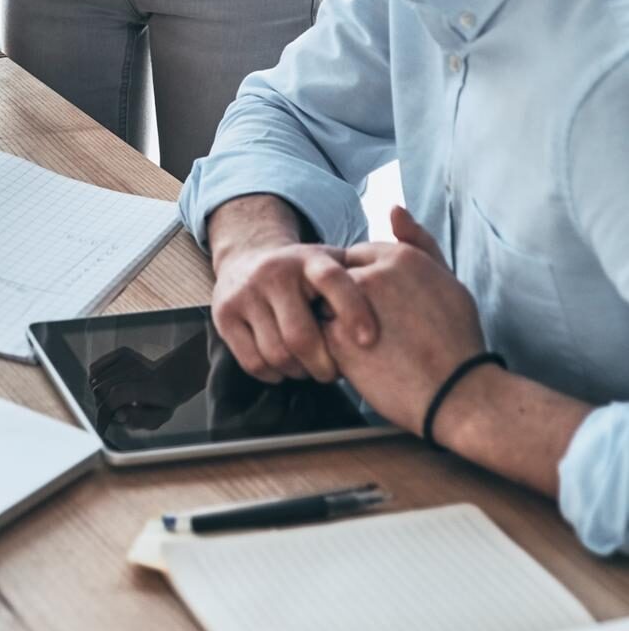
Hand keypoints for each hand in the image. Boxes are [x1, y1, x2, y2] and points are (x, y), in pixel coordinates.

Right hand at [211, 239, 377, 383]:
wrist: (248, 256)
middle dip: (324, 365)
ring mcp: (246, 291)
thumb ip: (366, 275)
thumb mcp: (334, 262)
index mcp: (310, 258)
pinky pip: (254, 362)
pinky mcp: (224, 313)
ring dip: (299, 371)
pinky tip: (286, 364)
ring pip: (278, 354)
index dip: (352, 310)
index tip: (369, 341)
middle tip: (335, 372)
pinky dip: (275, 374)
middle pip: (301, 336)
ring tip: (310, 366)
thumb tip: (405, 299)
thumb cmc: (305, 273)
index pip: (332, 280)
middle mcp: (275, 270)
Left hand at [322, 206, 483, 435]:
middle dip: (348, 301)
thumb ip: (418, 241)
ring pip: (326, 303)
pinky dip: (332, 347)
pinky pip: (320, 334)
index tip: (383, 310)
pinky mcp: (337, 337)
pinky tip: (360, 362)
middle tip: (376, 332)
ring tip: (368, 348)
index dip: (368, 286)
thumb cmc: (457, 341)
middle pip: (339, 278)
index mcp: (400, 256)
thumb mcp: (448, 280)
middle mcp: (372, 273)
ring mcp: (351, 305)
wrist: (459, 395)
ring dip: (336, 320)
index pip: (359, 256)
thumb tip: (393, 207)